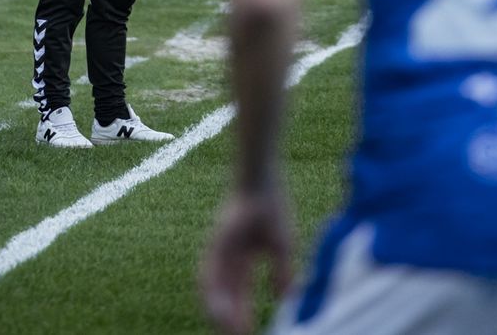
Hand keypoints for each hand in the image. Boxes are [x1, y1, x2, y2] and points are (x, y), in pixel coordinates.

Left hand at [199, 188, 293, 334]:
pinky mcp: (217, 242)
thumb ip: (282, 274)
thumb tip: (286, 299)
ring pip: (212, 290)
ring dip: (219, 314)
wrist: (262, 178)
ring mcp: (218, 250)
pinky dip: (215, 296)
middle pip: (223, 297)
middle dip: (228, 322)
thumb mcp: (282, 247)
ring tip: (229, 333)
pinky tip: (220, 313)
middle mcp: (225, 258)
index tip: (249, 334)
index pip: (239, 296)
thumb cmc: (273, 206)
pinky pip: (210, 274)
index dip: (242, 317)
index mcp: (241, 260)